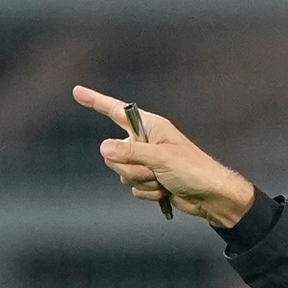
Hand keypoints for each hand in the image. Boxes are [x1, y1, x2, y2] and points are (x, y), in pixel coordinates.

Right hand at [73, 87, 256, 228]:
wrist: (210, 196)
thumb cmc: (192, 170)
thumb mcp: (160, 158)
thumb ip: (129, 152)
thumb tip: (103, 148)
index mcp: (149, 126)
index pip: (115, 111)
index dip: (95, 101)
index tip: (77, 91)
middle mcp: (144, 141)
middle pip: (113, 153)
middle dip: (131, 167)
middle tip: (154, 171)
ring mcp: (146, 162)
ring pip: (122, 173)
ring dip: (142, 181)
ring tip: (163, 181)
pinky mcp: (149, 180)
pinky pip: (133, 187)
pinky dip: (148, 193)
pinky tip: (165, 191)